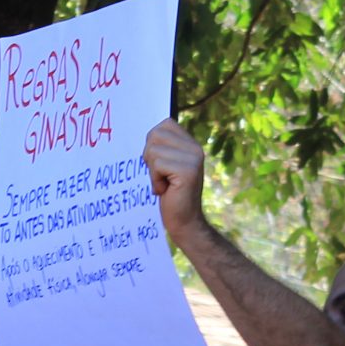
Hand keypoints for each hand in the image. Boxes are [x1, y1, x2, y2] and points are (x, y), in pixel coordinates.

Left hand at [144, 119, 205, 239]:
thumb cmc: (171, 194)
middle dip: (149, 156)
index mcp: (191, 144)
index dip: (153, 143)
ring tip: (164, 183)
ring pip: (153, 150)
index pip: (164, 124)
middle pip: (155, 134)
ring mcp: (193, 158)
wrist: (184, 221)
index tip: (159, 163)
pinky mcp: (187, 171)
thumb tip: (149, 133)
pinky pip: (157, 164)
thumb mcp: (167, 166)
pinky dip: (155, 179)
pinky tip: (165, 190)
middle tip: (160, 174)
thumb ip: (163, 147)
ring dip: (152, 170)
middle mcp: (195, 148)